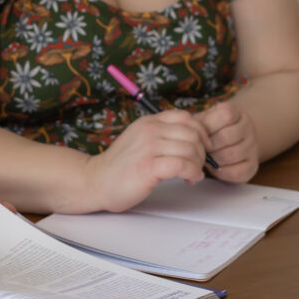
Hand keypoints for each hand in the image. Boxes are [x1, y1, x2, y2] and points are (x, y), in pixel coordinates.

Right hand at [84, 110, 208, 211]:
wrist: (96, 181)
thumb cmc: (121, 166)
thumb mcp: (140, 140)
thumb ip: (162, 135)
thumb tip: (193, 139)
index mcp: (149, 121)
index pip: (186, 117)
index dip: (201, 133)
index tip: (201, 148)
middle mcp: (149, 130)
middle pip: (193, 134)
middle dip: (202, 152)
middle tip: (196, 166)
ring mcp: (148, 147)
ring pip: (191, 150)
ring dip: (198, 165)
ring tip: (192, 175)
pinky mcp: (148, 166)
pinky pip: (183, 165)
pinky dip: (193, 174)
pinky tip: (189, 180)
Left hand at [198, 99, 259, 182]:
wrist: (232, 139)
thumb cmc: (211, 129)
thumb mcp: (204, 120)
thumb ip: (195, 125)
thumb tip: (183, 140)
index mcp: (235, 112)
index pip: (224, 116)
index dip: (207, 127)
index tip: (197, 134)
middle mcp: (248, 128)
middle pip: (226, 137)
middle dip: (208, 146)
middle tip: (198, 150)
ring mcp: (253, 146)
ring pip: (231, 155)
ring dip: (213, 159)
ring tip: (205, 158)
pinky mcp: (253, 165)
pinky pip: (237, 172)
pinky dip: (221, 172)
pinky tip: (215, 167)